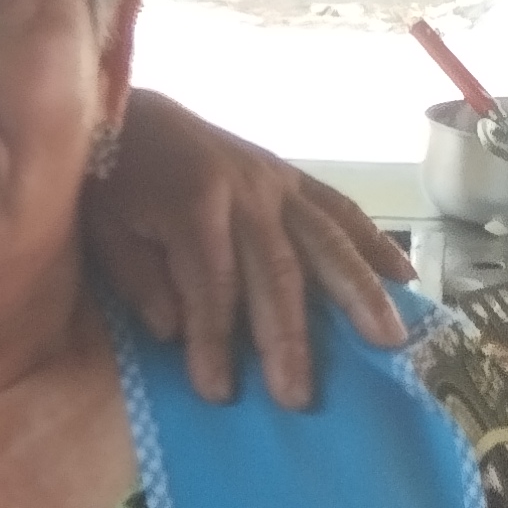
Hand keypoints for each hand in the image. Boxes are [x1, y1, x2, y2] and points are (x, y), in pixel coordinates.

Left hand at [93, 92, 407, 408]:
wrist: (124, 110)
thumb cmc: (109, 181)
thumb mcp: (103, 228)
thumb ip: (139, 278)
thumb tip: (176, 333)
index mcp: (192, 202)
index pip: (212, 284)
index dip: (215, 340)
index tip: (217, 393)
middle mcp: (245, 190)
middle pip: (278, 271)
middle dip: (288, 338)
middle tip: (298, 397)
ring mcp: (275, 182)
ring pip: (327, 241)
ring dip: (359, 293)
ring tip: (387, 341)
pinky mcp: (290, 178)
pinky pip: (340, 211)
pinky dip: (374, 244)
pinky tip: (404, 278)